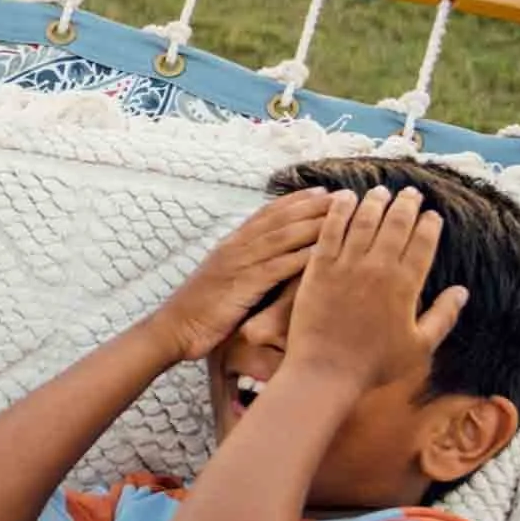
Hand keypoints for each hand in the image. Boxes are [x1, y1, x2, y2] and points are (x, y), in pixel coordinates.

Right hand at [146, 191, 332, 361]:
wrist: (174, 329)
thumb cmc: (199, 311)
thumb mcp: (222, 279)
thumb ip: (243, 265)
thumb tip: (265, 261)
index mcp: (231, 244)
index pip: (267, 213)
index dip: (295, 200)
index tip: (321, 191)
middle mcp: (236, 247)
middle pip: (280, 218)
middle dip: (313, 205)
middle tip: (344, 196)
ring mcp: (239, 264)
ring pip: (283, 236)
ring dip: (314, 224)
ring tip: (342, 216)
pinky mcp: (243, 284)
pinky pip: (278, 266)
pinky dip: (302, 257)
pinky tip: (325, 251)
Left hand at [287, 185, 467, 391]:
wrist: (325, 372)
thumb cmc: (374, 365)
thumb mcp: (420, 346)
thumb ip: (443, 316)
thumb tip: (462, 291)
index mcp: (405, 285)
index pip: (423, 242)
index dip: (429, 224)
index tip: (431, 214)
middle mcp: (378, 269)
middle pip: (396, 225)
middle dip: (405, 205)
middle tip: (409, 193)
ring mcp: (346, 266)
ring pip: (364, 221)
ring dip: (374, 202)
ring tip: (380, 191)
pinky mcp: (317, 269)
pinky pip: (329, 231)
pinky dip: (339, 211)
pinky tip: (344, 198)